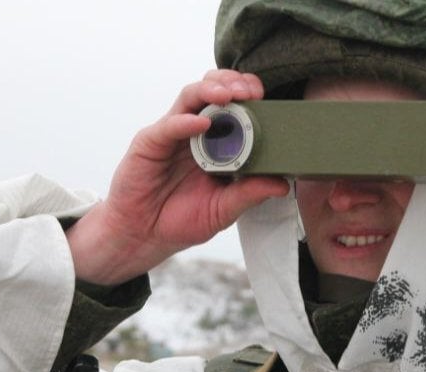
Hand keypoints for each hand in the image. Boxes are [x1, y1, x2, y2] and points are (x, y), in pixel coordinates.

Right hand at [67, 70, 289, 285]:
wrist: (143, 235)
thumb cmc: (181, 220)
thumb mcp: (223, 210)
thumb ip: (249, 195)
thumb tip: (282, 185)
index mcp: (216, 142)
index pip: (235, 105)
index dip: (249, 95)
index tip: (266, 97)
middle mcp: (195, 131)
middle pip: (213, 91)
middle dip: (233, 82)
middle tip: (250, 91)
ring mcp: (172, 133)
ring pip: (191, 96)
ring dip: (211, 90)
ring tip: (229, 95)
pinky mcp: (150, 142)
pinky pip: (169, 125)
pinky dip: (186, 122)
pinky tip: (201, 123)